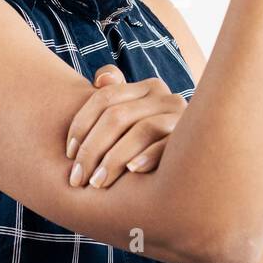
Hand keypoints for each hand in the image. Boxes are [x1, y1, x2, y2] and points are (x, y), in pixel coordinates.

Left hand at [64, 65, 186, 188]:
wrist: (194, 167)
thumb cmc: (146, 143)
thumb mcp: (128, 118)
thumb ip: (112, 96)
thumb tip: (102, 80)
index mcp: (147, 88)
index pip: (104, 98)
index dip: (81, 125)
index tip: (69, 154)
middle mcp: (166, 98)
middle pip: (117, 116)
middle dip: (92, 149)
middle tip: (78, 179)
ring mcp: (183, 118)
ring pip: (142, 129)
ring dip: (114, 159)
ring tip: (97, 182)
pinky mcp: (194, 142)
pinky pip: (168, 145)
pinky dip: (148, 157)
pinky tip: (131, 172)